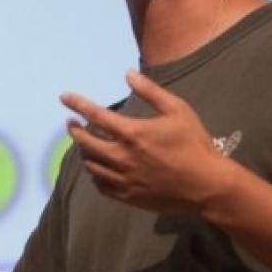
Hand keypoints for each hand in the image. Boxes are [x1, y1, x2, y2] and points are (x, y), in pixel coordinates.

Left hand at [61, 69, 232, 212]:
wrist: (207, 186)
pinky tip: (98, 169)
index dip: (77, 104)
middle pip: (86, 143)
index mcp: (132, 133)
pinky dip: (95, 175)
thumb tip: (128, 74)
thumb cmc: (194, 144)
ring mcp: (123, 179)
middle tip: (71, 124)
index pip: (95, 115)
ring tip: (86, 145)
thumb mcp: (177, 110)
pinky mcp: (128, 196)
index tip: (64, 97)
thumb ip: (150, 91)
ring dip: (84, 152)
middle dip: (74, 130)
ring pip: (91, 165)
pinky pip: (101, 186)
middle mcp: (122, 157)